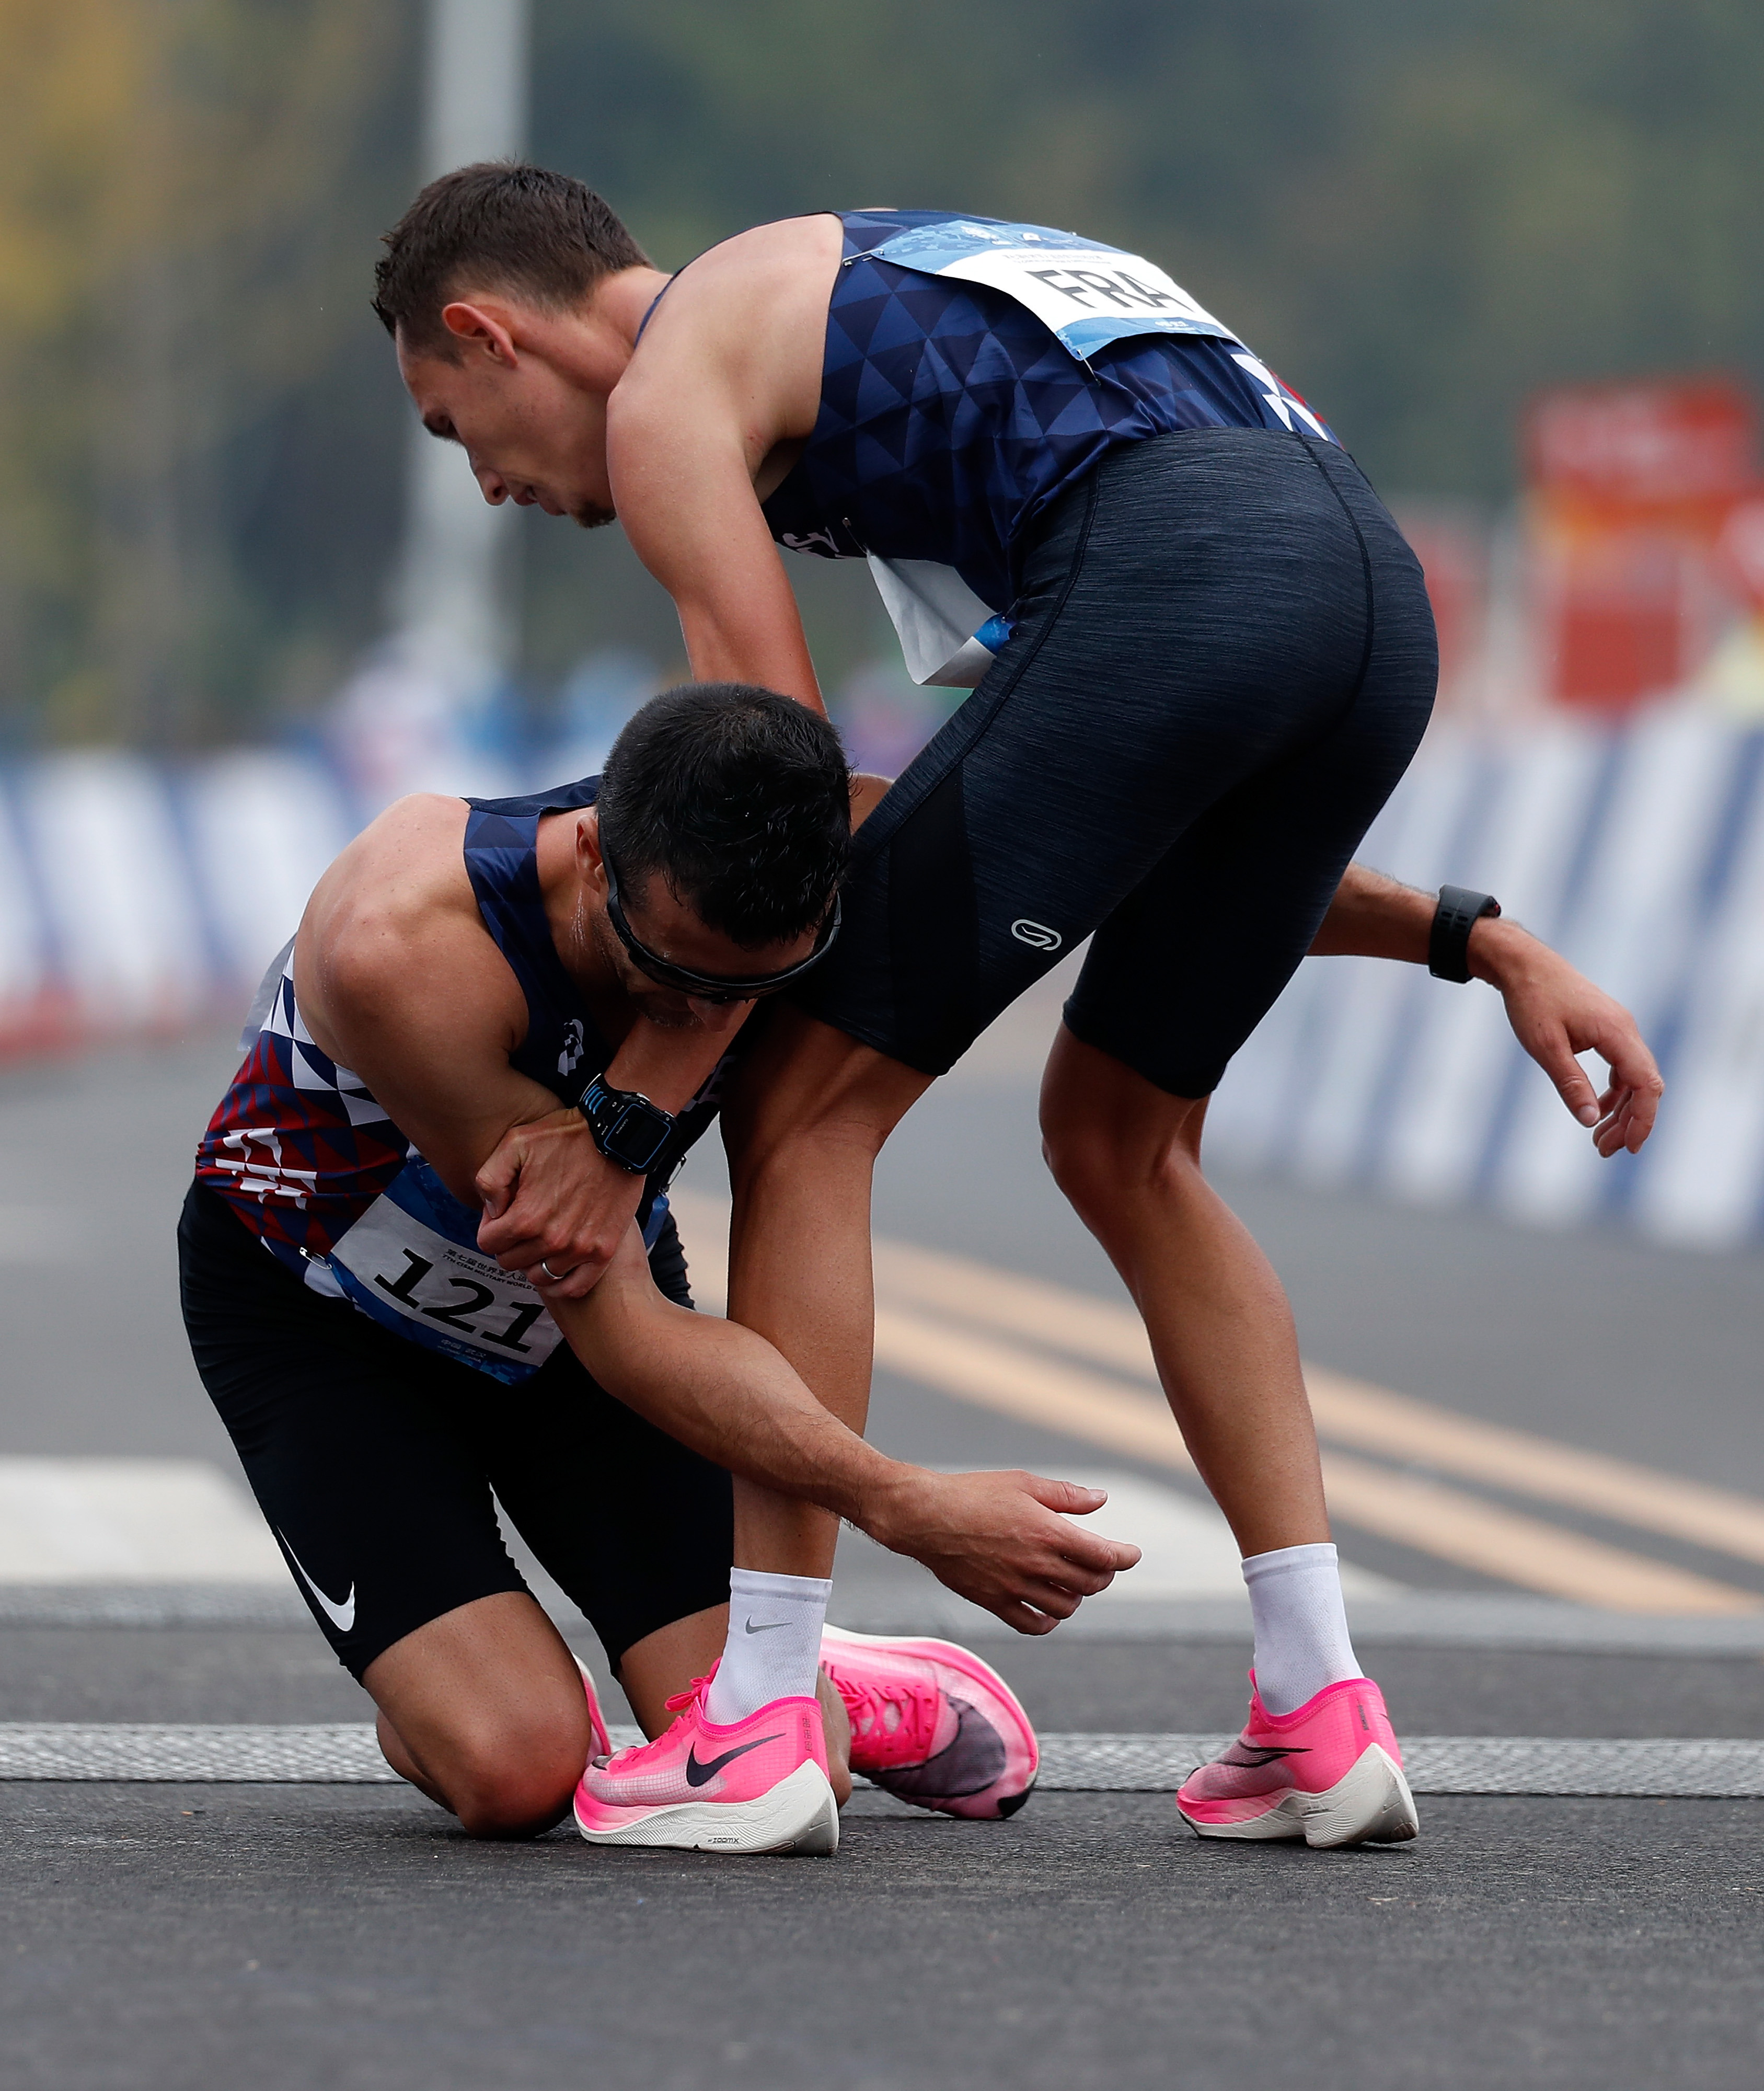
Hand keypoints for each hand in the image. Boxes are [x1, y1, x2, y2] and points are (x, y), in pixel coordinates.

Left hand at [474, 1107, 645, 1298]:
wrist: (619, 1137)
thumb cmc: (567, 1137)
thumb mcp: (515, 1143)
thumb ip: (490, 1179)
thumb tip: (491, 1210)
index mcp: (526, 1218)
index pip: (488, 1243)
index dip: (491, 1225)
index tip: (504, 1210)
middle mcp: (552, 1241)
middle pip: (510, 1262)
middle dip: (510, 1243)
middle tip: (523, 1220)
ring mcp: (580, 1249)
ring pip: (539, 1276)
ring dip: (534, 1260)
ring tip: (541, 1238)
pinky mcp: (604, 1251)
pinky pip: (574, 1287)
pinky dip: (561, 1283)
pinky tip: (557, 1265)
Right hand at [862, 1466, 1141, 1633]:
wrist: (926, 1516)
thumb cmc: (974, 1493)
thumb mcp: (1023, 1483)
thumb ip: (1066, 1496)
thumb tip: (1101, 1500)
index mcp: (1047, 1532)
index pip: (1103, 1555)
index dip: (1124, 1557)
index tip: (1132, 1554)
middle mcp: (1035, 1564)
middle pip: (1089, 1584)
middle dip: (1103, 1575)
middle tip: (1101, 1565)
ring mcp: (1014, 1586)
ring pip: (1065, 1607)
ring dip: (1077, 1597)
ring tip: (1073, 1584)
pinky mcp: (993, 1601)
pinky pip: (1031, 1624)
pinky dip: (1048, 1622)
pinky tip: (1049, 1611)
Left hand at [1474, 919, 1663, 1156]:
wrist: (1524, 965)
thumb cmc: (1532, 1000)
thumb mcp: (1546, 1047)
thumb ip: (1570, 1083)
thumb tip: (1590, 1121)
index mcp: (1617, 1033)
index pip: (1646, 1084)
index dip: (1643, 1119)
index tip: (1629, 1147)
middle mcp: (1625, 1030)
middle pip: (1644, 1086)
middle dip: (1630, 1122)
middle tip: (1605, 1151)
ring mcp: (1618, 1029)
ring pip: (1633, 1079)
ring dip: (1621, 1111)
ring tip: (1599, 1141)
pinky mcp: (1607, 1030)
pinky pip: (1621, 1068)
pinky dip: (1613, 1093)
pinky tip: (1597, 1111)